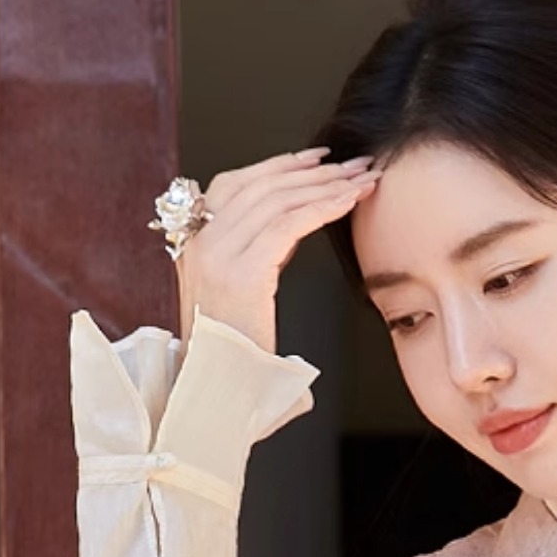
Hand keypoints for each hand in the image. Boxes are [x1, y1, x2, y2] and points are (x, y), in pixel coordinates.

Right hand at [172, 145, 380, 356]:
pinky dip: (322, 208)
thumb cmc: (232, 361)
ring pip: (278, 200)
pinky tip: (349, 201)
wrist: (216, 399)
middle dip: (313, 171)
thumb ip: (253, 256)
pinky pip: (288, 225)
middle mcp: (200, 242)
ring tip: (362, 180)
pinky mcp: (241, 274)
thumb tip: (287, 227)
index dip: (280, 165)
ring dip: (326, 185)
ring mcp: (216, 255)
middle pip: (261, 185)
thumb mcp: (236, 296)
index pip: (237, 185)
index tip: (318, 158)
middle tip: (354, 164)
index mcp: (193, 244)